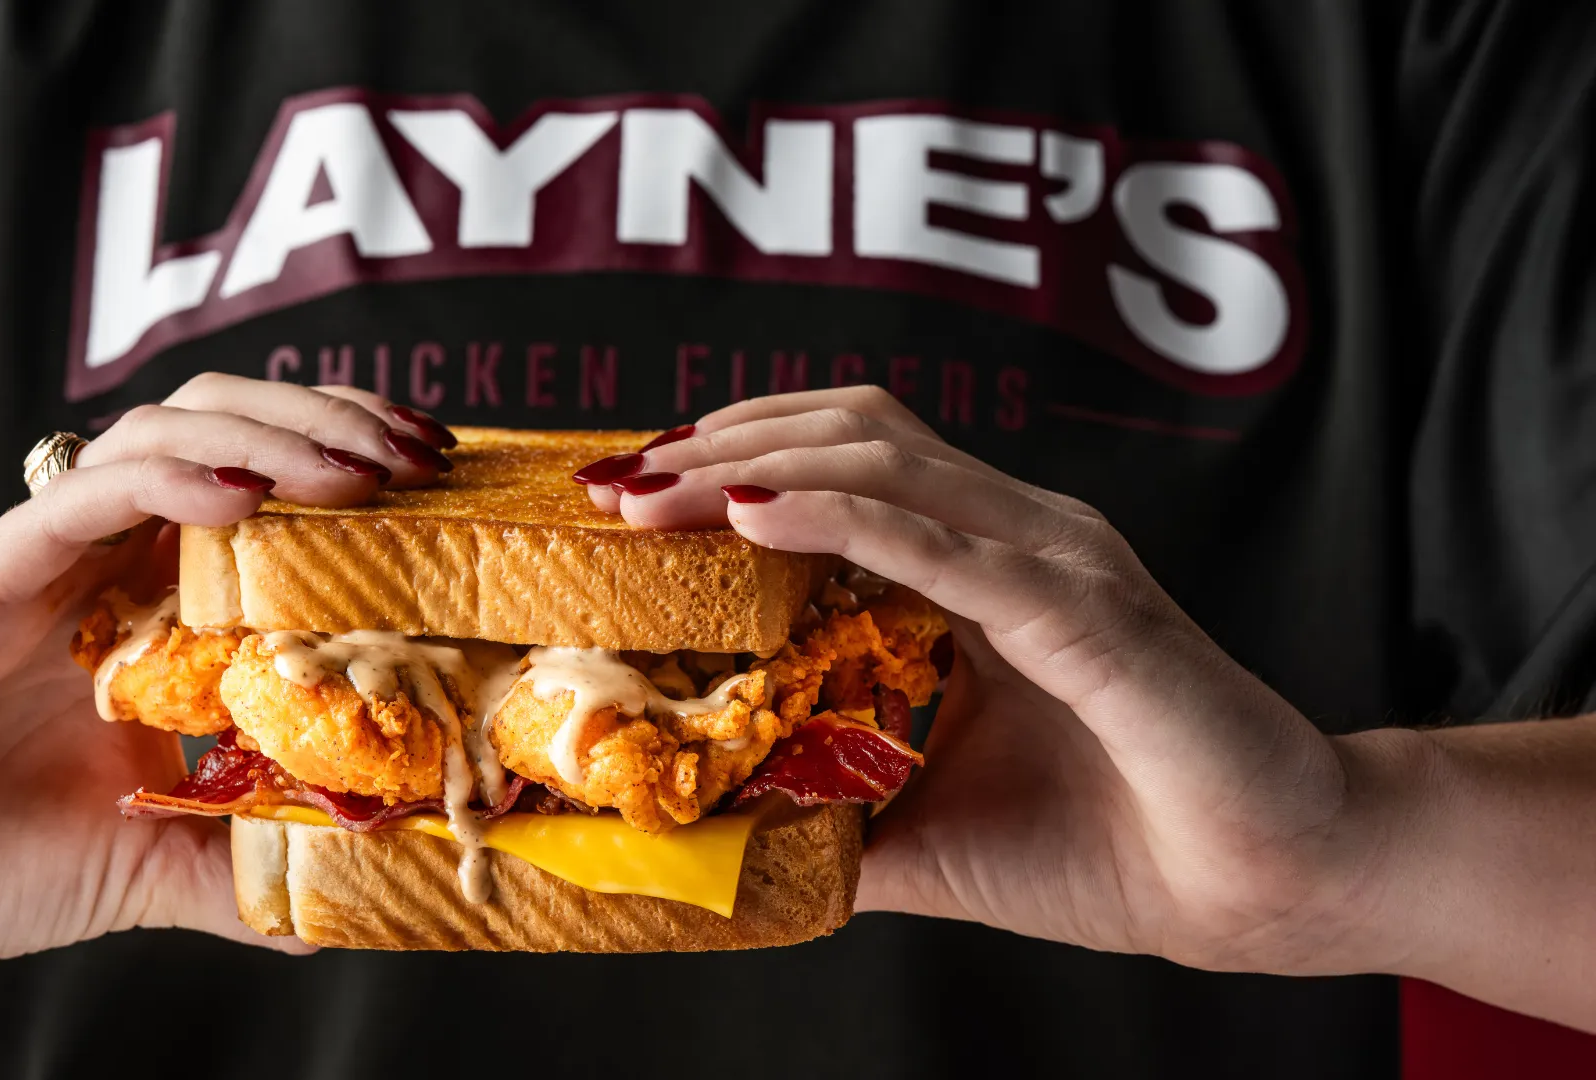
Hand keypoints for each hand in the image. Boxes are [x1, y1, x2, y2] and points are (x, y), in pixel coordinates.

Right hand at [0, 375, 453, 981]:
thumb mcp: (152, 862)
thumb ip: (245, 865)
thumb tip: (354, 894)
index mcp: (152, 605)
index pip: (264, 487)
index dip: (350, 463)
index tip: (437, 477)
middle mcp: (106, 563)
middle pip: (225, 428)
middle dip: (329, 422)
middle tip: (419, 454)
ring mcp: (45, 563)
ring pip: (159, 435)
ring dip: (271, 435)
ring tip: (358, 467)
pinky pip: (77, 502)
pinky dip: (165, 481)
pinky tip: (241, 494)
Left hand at [587, 387, 1415, 974]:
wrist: (1261, 887)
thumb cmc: (1114, 845)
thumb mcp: (931, 822)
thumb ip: (835, 806)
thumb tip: (721, 828)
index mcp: (985, 562)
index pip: (845, 464)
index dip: (735, 458)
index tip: (633, 493)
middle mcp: (1019, 536)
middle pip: (851, 437)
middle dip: (723, 446)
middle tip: (619, 483)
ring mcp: (1058, 563)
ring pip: (887, 469)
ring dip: (757, 469)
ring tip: (658, 493)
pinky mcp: (1091, 616)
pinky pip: (951, 549)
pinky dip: (847, 523)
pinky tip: (757, 521)